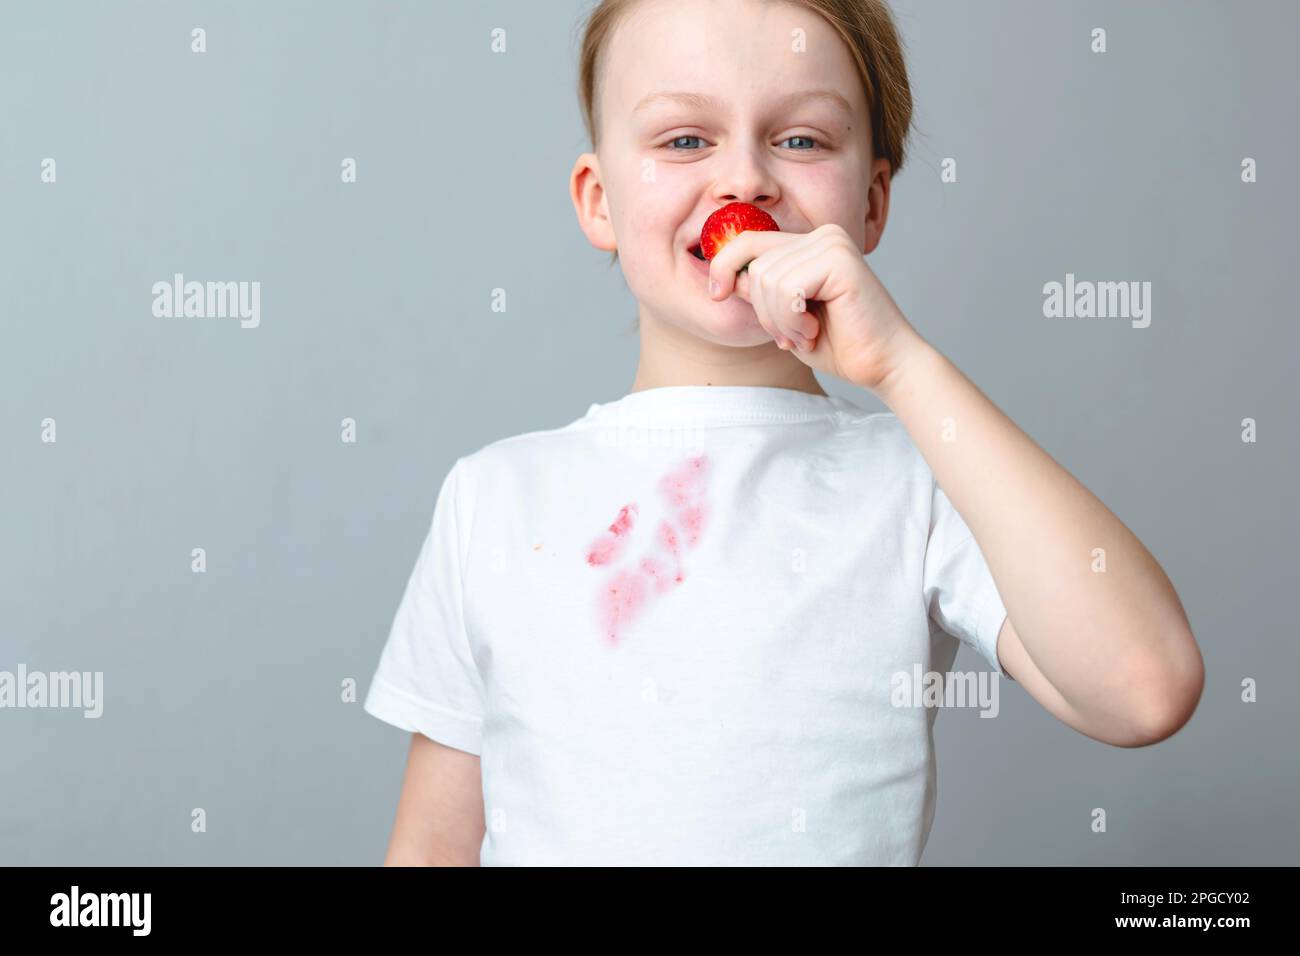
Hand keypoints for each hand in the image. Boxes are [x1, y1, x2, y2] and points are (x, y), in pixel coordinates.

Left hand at [708, 223, 925, 394]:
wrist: (883, 365)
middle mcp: (822, 235)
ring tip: (807, 334)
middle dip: (764, 310)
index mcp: (809, 243)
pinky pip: (787, 288)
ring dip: (780, 320)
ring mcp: (832, 243)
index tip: (716, 295)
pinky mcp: (839, 260)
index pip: (748, 241)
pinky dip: (792, 319)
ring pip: (767, 279)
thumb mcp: (783, 316)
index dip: (723, 266)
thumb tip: (727, 275)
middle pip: (754, 264)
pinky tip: (814, 330)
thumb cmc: (837, 343)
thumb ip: (759, 291)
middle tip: (791, 335)